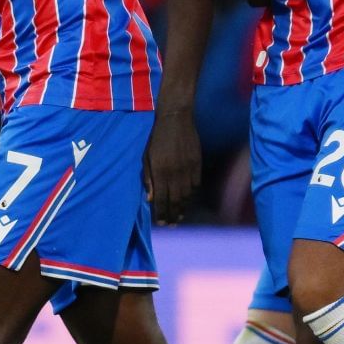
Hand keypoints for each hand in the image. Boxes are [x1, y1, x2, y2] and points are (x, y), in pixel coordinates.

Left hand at [145, 108, 201, 224]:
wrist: (175, 119)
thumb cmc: (156, 138)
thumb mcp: (146, 157)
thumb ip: (148, 178)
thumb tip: (149, 198)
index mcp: (160, 171)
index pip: (161, 199)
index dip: (161, 213)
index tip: (161, 223)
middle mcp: (175, 173)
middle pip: (176, 200)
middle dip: (172, 214)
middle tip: (171, 225)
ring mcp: (188, 169)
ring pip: (187, 195)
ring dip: (183, 208)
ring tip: (179, 217)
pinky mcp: (197, 164)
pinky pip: (196, 185)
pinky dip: (191, 195)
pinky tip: (187, 200)